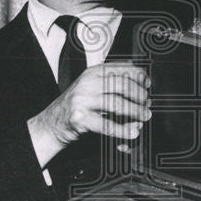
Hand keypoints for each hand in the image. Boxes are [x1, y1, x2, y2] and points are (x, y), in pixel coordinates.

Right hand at [28, 63, 150, 164]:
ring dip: (135, 112)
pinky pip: (107, 125)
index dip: (139, 76)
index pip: (122, 68)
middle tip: (147, 105)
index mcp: (94, 72)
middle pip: (123, 85)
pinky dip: (123, 130)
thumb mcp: (93, 86)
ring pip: (117, 104)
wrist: (52, 123)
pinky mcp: (80, 118)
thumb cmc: (78, 105)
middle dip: (140, 96)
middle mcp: (88, 83)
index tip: (148, 85)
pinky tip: (132, 132)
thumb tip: (143, 87)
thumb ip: (114, 82)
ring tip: (144, 117)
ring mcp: (82, 100)